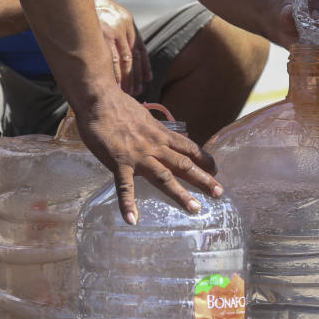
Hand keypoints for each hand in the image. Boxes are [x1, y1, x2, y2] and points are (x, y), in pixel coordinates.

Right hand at [75, 88, 222, 224]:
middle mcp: (155, 146)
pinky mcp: (119, 162)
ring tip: (194, 208)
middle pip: (184, 164)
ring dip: (180, 193)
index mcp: (161, 135)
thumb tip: (161, 138)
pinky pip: (125, 186)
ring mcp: (138, 156)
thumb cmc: (118, 106)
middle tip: (219, 193)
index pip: (189, 148)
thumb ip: (154, 132)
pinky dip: (128, 203)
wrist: (99, 99)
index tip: (216, 170)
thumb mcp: (145, 118)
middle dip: (203, 179)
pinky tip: (132, 219)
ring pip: (164, 176)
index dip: (204, 159)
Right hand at [94, 0, 151, 96]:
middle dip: (136, 76)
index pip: (140, 48)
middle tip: (137, 91)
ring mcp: (113, 29)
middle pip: (134, 57)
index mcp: (127, 20)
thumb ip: (118, 31)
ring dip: (126, 78)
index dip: (145, 65)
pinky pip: (112, 59)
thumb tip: (125, 56)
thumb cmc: (88, 9)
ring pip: (125, 60)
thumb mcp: (108, 14)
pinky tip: (115, 85)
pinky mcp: (102, 34)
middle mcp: (123, 25)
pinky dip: (115, 74)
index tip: (148, 79)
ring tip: (127, 92)